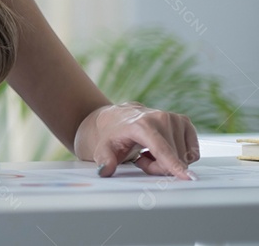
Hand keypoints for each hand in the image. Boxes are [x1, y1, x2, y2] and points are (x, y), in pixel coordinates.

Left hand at [76, 102, 199, 179]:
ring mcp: (174, 118)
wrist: (117, 116)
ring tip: (148, 152)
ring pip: (183, 157)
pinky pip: (191, 152)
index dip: (173, 165)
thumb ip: (104, 160)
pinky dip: (178, 154)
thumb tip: (105, 170)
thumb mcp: (103, 148)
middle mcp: (160, 118)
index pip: (161, 150)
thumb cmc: (112, 134)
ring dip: (167, 161)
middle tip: (141, 159)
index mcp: (141, 125)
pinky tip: (161, 147)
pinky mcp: (184, 121)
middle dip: (158, 167)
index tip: (188, 178)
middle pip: (173, 159)